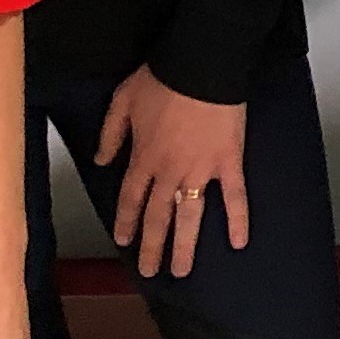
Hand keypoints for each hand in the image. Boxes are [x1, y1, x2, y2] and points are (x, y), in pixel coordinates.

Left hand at [99, 69, 249, 278]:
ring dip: (184, 246)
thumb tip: (101, 161)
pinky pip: (235, 196)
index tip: (123, 241)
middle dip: (152, 246)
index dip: (126, 221)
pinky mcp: (229, 162)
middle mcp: (169, 172)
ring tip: (181, 270)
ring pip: (189, 216)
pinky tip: (239, 243)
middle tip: (150, 272)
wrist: (201, 66)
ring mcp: (201, 170)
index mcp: (143, 158)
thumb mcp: (122, 101)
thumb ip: (110, 134)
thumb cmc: (161, 79)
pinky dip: (238, 219)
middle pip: (157, 216)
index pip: (130, 199)